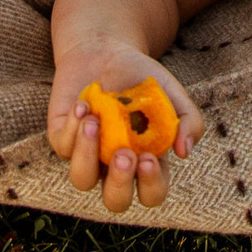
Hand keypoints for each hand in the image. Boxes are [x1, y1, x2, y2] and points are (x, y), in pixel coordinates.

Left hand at [46, 45, 202, 214]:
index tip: (149, 157)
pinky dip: (72, 127)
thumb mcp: (172, 94)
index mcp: (145, 163)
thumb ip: (189, 120)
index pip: (151, 194)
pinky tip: (83, 104)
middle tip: (124, 154)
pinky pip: (62, 146)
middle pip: (115, 200)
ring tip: (94, 122)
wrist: (106, 50)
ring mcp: (87, 154)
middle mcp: (115, 166)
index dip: (151, 185)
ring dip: (87, 155)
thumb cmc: (142, 78)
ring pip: (81, 179)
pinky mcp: (62, 137)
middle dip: (119, 183)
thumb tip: (184, 152)